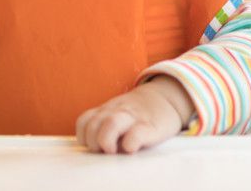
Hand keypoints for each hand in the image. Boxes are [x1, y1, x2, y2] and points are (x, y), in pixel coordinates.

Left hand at [75, 76, 192, 153]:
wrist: (166, 98)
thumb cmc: (137, 114)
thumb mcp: (117, 114)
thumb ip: (103, 126)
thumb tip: (94, 150)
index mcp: (107, 111)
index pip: (84, 121)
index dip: (83, 137)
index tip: (92, 147)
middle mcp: (117, 112)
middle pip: (93, 123)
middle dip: (92, 142)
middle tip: (102, 151)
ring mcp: (133, 118)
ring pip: (111, 123)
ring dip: (106, 140)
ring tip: (112, 151)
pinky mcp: (150, 127)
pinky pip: (136, 134)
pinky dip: (130, 143)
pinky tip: (131, 149)